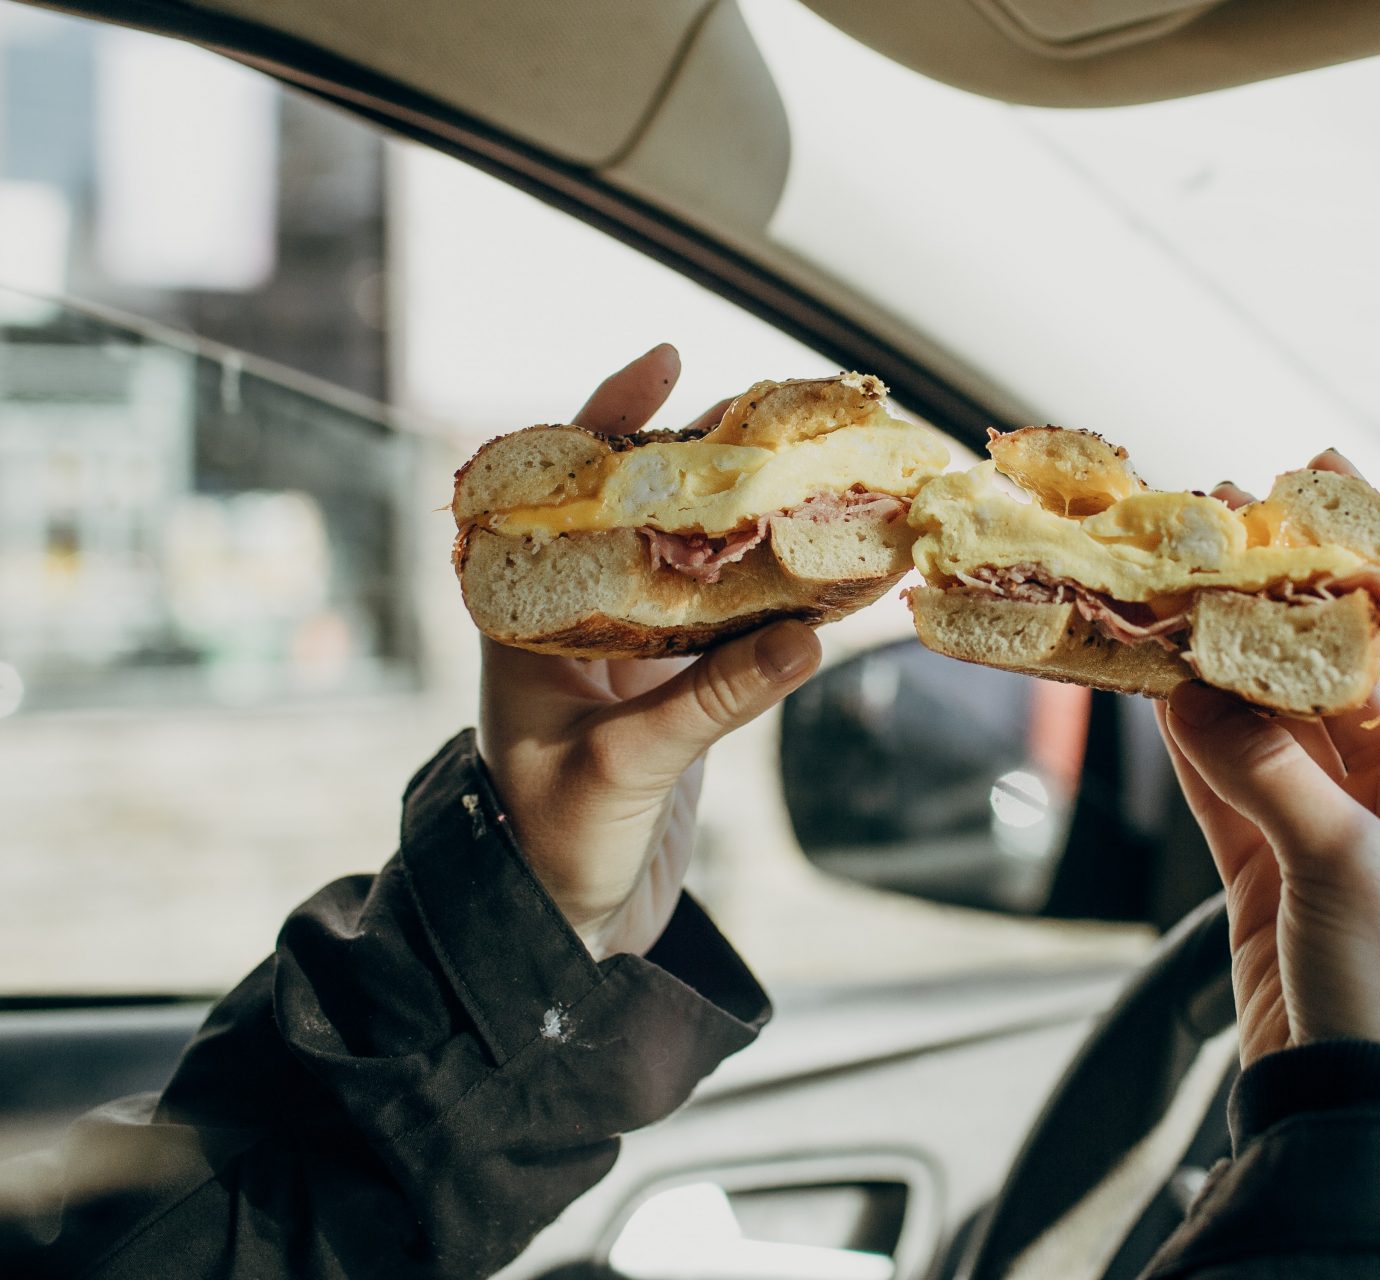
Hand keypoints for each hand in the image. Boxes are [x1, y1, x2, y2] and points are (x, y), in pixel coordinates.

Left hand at [476, 345, 821, 955]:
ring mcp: (632, 655)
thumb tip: (810, 638)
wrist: (558, 929)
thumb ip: (713, 701)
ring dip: (755, 529)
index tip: (667, 358)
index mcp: (526, 617)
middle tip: (781, 416)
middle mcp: (577, 619)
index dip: (611, 418)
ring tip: (820, 476)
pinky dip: (781, 602)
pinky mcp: (677, 695)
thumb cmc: (551, 845)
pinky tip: (832, 576)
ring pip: (698, 566)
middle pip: (645, 513)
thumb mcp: (625, 766)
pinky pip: (733, 629)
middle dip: (710, 462)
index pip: (563, 490)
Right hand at [1157, 451, 1379, 1084]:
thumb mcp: (1347, 871)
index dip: (1368, 557)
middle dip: (1275, 601)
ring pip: (1265, 719)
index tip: (1319, 482)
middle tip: (1217, 526)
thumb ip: (1268, 773)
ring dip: (1218, 661)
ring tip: (1167, 588)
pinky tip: (1154, 681)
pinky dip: (1188, 736)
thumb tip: (1188, 688)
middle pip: (1330, 669)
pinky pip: (1225, 780)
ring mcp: (1329, 828)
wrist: (1369, 1122)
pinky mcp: (1268, 870)